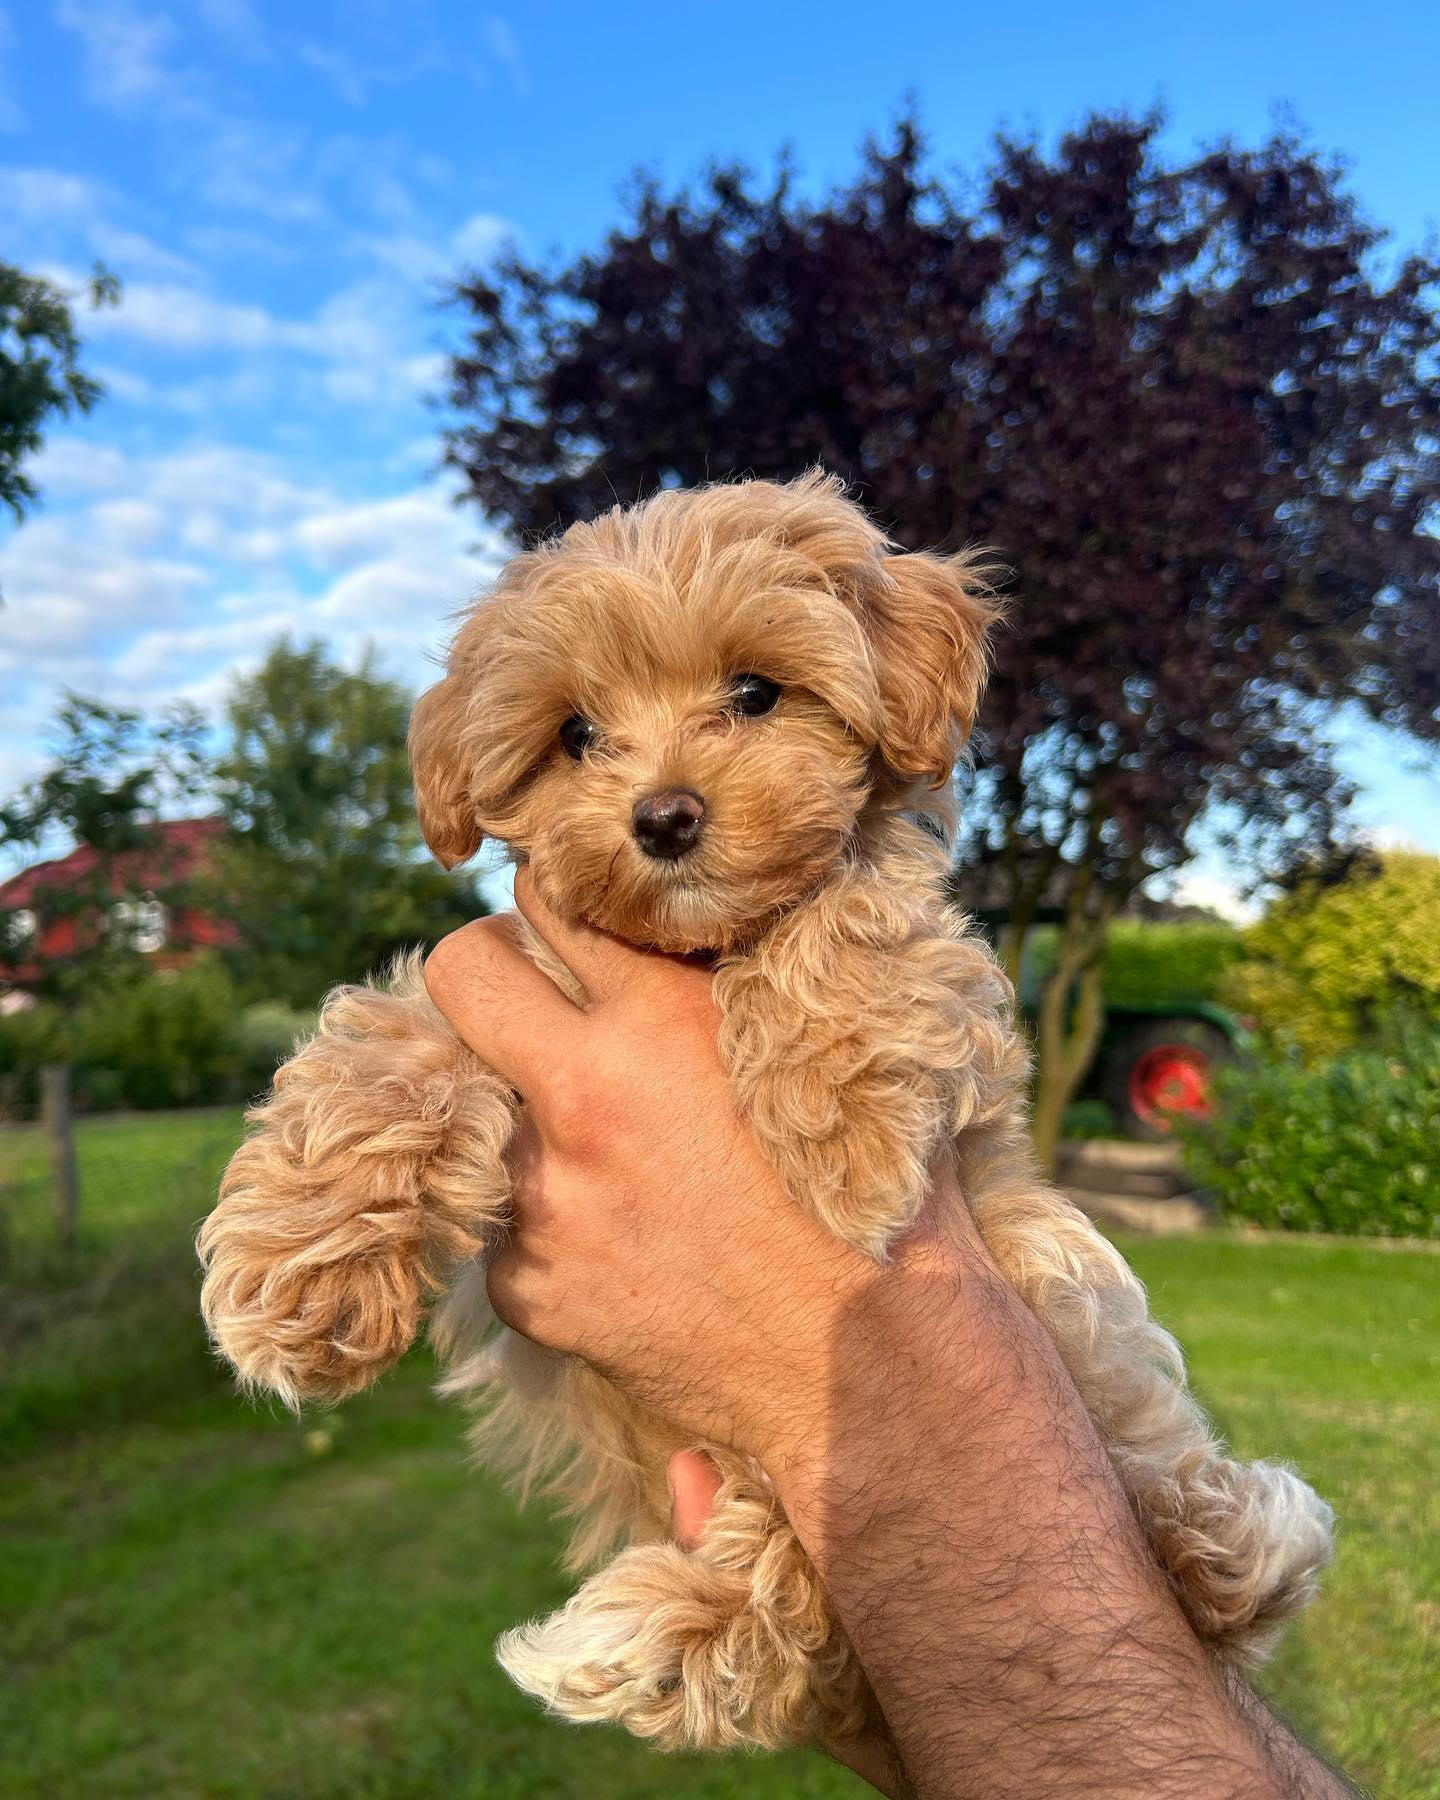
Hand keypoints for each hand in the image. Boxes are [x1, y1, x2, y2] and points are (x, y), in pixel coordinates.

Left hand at [423, 865, 884, 1464]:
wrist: (874, 1371)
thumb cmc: (880, 1199)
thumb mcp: (818, 1054)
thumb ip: (728, 986)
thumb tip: (685, 928)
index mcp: (662, 1017)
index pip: (550, 900)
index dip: (560, 903)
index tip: (569, 921)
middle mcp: (584, 1094)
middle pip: (460, 971)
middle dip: (486, 967)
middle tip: (525, 995)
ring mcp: (545, 1195)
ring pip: (477, 1104)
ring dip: (525, 1111)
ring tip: (609, 1150)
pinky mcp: (526, 1285)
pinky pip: (503, 1222)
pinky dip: (552, 1226)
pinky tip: (631, 1247)